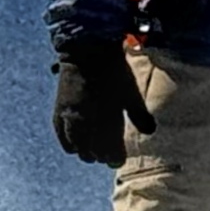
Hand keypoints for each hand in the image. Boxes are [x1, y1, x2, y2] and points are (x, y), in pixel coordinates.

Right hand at [51, 44, 156, 165]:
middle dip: (101, 156)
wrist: (88, 51)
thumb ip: (140, 115)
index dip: (115, 159)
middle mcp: (87, 124)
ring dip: (86, 152)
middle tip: (108, 152)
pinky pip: (63, 138)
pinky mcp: (59, 112)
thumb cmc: (114, 72)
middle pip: (93, 155)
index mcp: (107, 122)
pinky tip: (76, 143)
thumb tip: (150, 131)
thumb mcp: (131, 93)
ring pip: (77, 149)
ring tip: (93, 148)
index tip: (119, 158)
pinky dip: (70, 144)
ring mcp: (71, 119)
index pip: (110, 154)